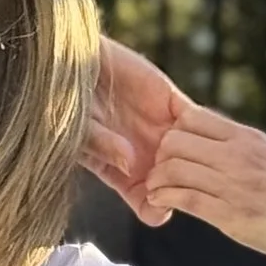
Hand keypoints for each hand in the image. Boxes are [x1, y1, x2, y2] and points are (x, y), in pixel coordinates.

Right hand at [83, 39, 192, 220]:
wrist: (76, 56)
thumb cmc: (68, 99)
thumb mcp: (78, 126)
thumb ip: (102, 146)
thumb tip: (130, 164)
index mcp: (120, 172)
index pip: (146, 205)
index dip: (155, 209)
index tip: (157, 204)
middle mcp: (144, 156)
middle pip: (176, 185)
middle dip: (180, 187)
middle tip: (169, 172)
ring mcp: (160, 131)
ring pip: (192, 156)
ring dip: (191, 157)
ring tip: (171, 143)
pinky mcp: (171, 103)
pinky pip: (197, 121)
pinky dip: (197, 126)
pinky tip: (179, 123)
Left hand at [142, 104, 265, 265]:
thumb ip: (242, 150)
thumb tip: (212, 147)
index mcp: (249, 138)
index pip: (191, 116)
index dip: (171, 131)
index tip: (170, 151)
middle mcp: (241, 156)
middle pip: (174, 140)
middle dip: (158, 155)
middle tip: (156, 172)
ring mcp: (237, 185)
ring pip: (173, 168)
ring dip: (156, 180)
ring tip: (155, 191)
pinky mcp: (235, 217)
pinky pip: (184, 200)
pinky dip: (164, 200)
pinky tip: (161, 205)